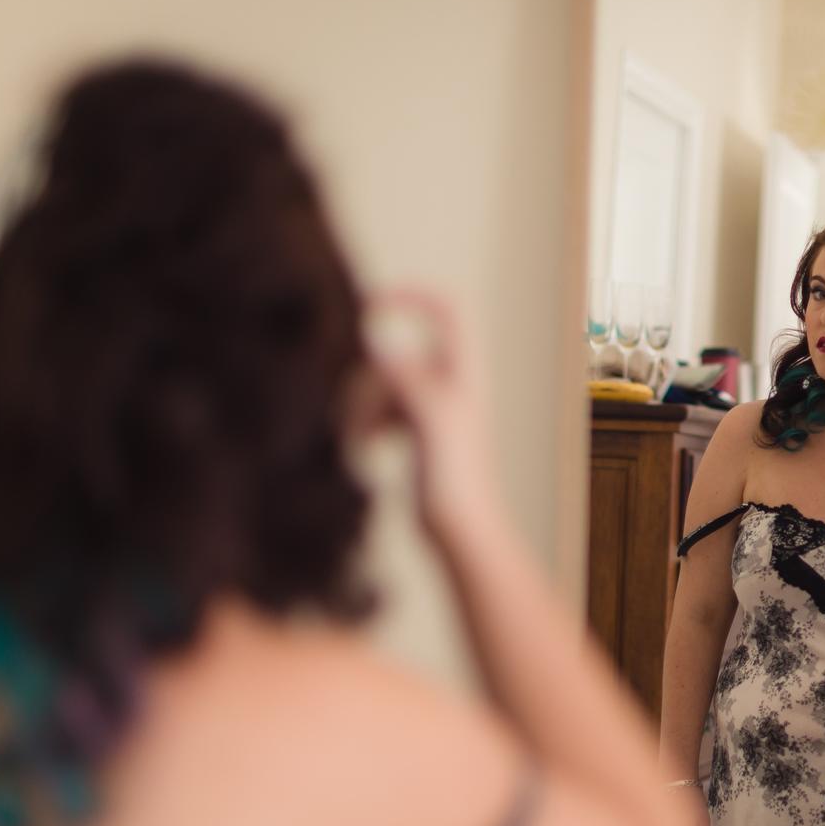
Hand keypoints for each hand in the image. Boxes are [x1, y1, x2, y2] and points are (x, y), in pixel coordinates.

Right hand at [360, 287, 505, 537]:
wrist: (460, 528)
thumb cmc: (454, 477)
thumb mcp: (427, 420)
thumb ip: (405, 377)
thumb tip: (377, 342)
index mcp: (463, 373)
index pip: (446, 310)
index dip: (410, 297)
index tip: (369, 306)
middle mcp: (452, 385)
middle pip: (396, 356)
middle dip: (369, 382)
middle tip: (362, 420)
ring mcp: (433, 408)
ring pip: (383, 386)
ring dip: (364, 408)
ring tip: (361, 442)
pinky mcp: (418, 432)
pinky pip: (381, 409)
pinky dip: (368, 423)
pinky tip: (365, 449)